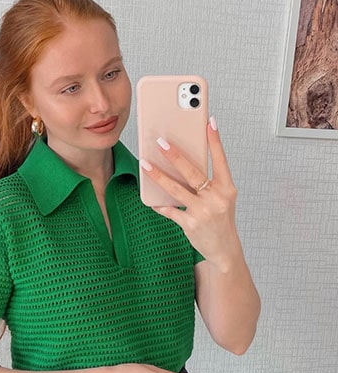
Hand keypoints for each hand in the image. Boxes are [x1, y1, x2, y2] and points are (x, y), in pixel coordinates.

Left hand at [140, 118, 240, 270]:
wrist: (224, 250)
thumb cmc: (221, 220)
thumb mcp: (222, 199)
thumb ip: (208, 183)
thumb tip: (184, 163)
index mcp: (227, 189)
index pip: (221, 160)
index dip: (215, 141)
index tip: (209, 122)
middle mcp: (216, 199)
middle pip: (192, 173)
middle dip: (175, 156)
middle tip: (161, 142)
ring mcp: (203, 212)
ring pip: (176, 190)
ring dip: (158, 176)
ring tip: (145, 164)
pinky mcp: (190, 225)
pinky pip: (170, 211)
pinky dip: (160, 205)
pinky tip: (151, 199)